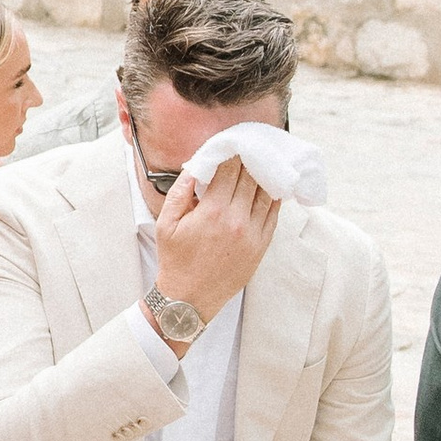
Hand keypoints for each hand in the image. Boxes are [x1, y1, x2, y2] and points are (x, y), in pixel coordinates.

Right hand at [152, 157, 278, 325]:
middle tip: (251, 146)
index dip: (233, 152)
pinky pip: (273, 215)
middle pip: (251, 178)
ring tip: (263, 162)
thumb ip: (181, 191)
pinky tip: (270, 187)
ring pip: (266, 194)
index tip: (233, 142)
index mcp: (212, 211)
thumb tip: (195, 167)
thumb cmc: (175, 259)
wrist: (190, 298)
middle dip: (251, 159)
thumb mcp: (167, 222)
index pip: (230, 170)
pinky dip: (273, 198)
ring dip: (265, 176)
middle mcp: (237, 220)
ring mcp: (253, 234)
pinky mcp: (261, 246)